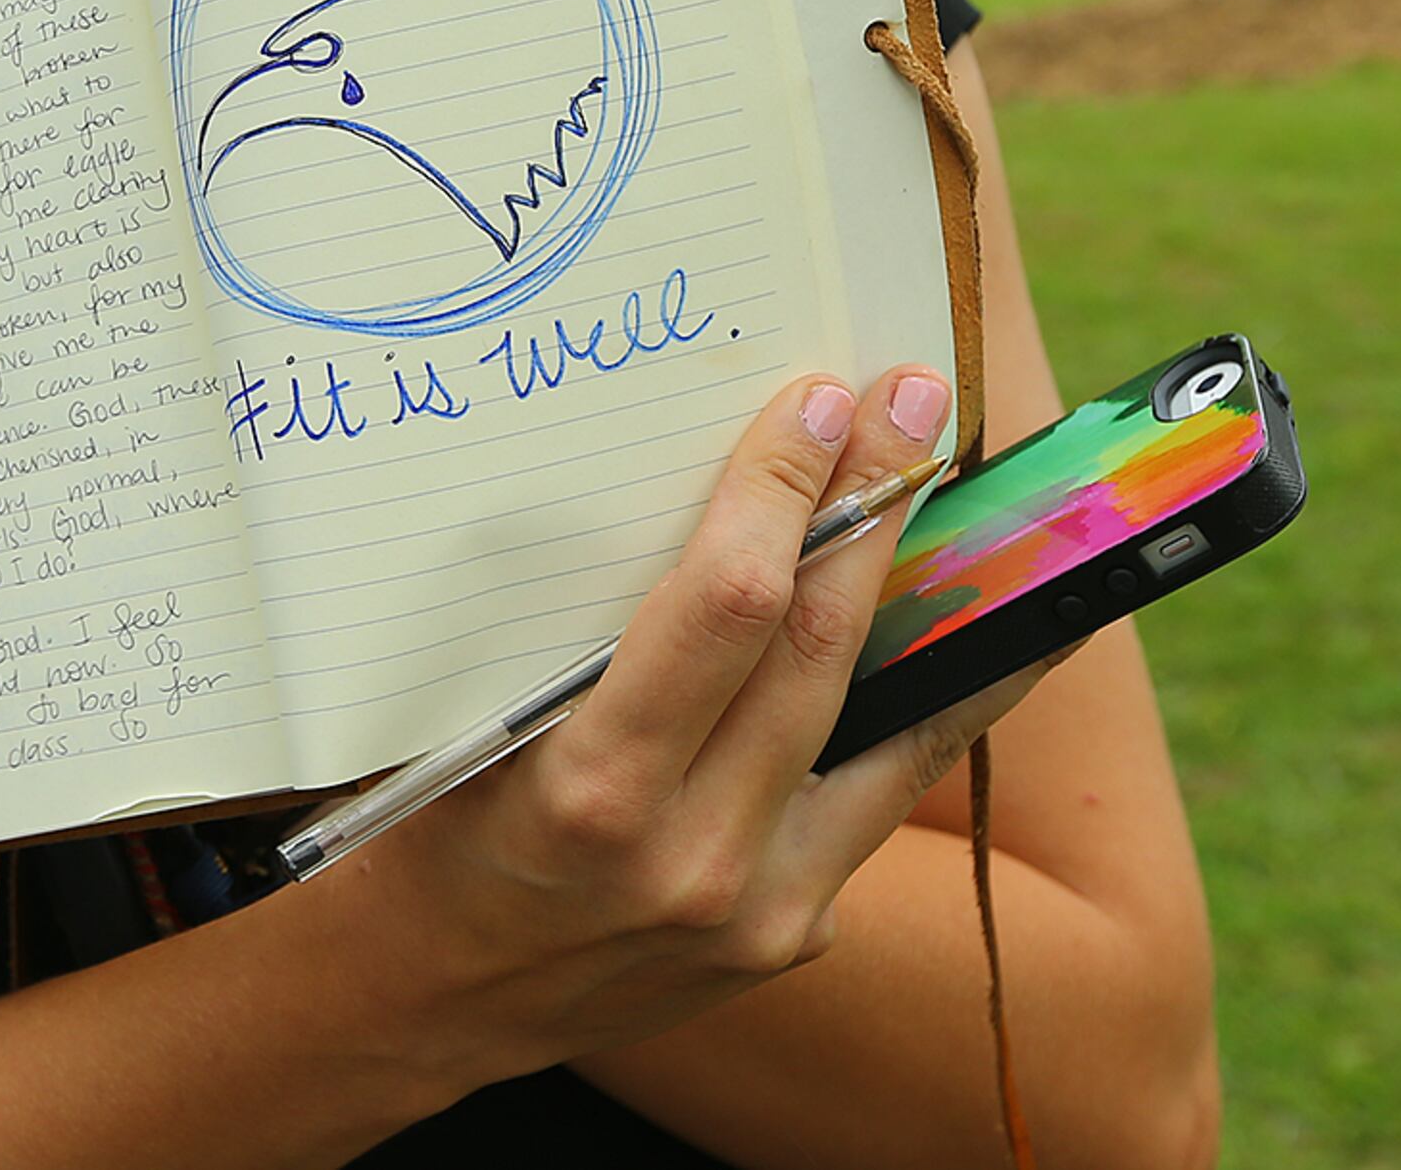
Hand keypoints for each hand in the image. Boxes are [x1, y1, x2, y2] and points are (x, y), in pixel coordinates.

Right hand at [323, 366, 1056, 1089]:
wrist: (422, 998)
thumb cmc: (420, 826)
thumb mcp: (458, 720)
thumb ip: (566, 633)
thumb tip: (684, 488)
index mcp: (590, 790)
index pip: (723, 609)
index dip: (780, 494)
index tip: (815, 402)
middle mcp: (692, 857)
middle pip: (817, 650)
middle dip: (871, 508)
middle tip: (908, 403)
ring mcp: (761, 907)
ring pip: (888, 726)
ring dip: (937, 601)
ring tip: (980, 502)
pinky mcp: (796, 933)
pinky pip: (875, 794)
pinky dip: (923, 703)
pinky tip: (970, 635)